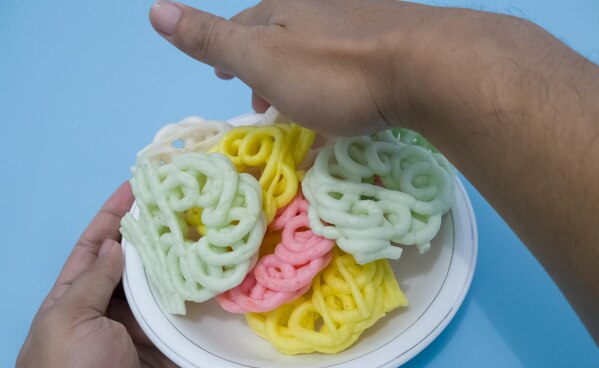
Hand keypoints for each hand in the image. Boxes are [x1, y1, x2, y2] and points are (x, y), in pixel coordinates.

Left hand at [16, 183, 197, 367]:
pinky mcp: (177, 347)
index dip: (111, 217)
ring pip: (163, 282)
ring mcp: (144, 331)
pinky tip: (215, 262)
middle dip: (152, 230)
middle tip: (182, 196)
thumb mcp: (69, 328)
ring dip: (179, 255)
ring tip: (204, 220)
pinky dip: (199, 287)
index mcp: (69, 306)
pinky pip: (187, 310)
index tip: (136, 185)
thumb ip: (93, 283)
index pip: (91, 250)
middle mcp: (108, 314)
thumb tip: (118, 247)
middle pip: (131, 262)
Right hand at [149, 0, 440, 134]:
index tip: (220, 78)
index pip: (244, 27)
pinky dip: (333, 80)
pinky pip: (348, 60)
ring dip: (300, 77)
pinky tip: (344, 98)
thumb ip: (212, 39)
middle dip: (265, 68)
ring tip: (297, 108)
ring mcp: (358, 22)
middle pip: (282, 37)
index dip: (228, 53)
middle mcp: (319, 8)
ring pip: (316, 49)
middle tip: (262, 105)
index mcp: (283, 10)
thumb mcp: (262, 59)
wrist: (424, 68)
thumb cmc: (335, 73)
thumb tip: (154, 8)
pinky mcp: (391, 40)